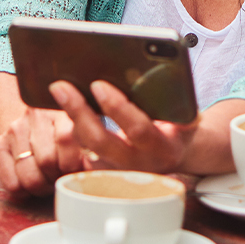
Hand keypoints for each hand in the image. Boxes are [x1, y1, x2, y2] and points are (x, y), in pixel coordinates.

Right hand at [0, 106, 80, 196]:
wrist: (32, 124)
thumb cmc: (64, 139)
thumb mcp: (82, 138)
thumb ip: (90, 152)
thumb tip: (89, 168)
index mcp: (61, 110)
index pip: (66, 138)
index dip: (72, 163)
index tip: (75, 171)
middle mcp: (35, 116)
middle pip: (46, 160)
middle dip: (57, 178)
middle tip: (59, 178)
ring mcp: (14, 129)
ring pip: (29, 176)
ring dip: (41, 188)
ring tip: (47, 181)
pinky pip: (11, 183)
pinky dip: (23, 192)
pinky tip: (29, 183)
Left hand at [53, 79, 198, 174]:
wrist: (179, 153)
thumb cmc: (179, 124)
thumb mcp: (185, 112)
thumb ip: (172, 100)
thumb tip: (147, 70)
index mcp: (164, 146)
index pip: (138, 129)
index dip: (117, 108)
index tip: (98, 85)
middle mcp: (140, 163)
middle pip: (101, 142)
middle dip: (79, 111)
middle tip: (61, 87)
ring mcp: (120, 172)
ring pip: (86, 147)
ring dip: (72, 118)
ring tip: (59, 90)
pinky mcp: (105, 173)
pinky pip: (82, 151)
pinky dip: (73, 128)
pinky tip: (64, 105)